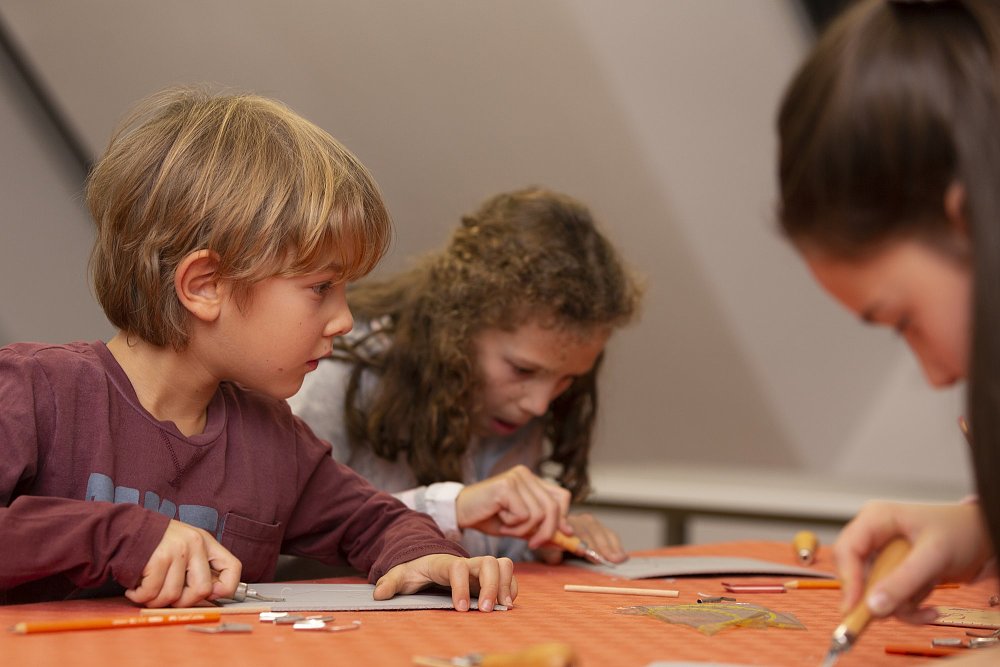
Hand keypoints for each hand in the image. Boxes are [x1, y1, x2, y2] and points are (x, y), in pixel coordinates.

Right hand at [125, 519, 241, 607]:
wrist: (123, 530)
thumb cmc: (154, 545)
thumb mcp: (184, 548)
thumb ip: (198, 567)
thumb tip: (213, 595)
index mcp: (205, 542)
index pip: (233, 567)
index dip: (227, 588)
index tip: (212, 596)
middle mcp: (194, 544)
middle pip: (202, 590)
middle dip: (183, 602)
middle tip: (169, 597)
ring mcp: (177, 550)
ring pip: (174, 595)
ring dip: (156, 601)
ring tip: (148, 590)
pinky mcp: (158, 558)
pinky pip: (153, 593)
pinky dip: (141, 596)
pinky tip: (136, 588)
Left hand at [373, 554, 515, 611]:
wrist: (428, 559)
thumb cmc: (416, 569)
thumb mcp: (401, 573)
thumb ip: (390, 581)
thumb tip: (379, 593)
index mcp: (446, 562)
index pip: (459, 568)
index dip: (462, 586)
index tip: (460, 609)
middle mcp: (468, 562)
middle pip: (489, 562)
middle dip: (491, 586)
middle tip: (486, 610)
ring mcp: (480, 568)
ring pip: (503, 564)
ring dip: (505, 585)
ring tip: (501, 607)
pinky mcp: (489, 576)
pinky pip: (508, 575)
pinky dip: (511, 588)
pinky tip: (505, 604)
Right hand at [456, 465, 571, 548]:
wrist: (460, 512)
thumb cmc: (489, 517)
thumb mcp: (520, 525)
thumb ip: (541, 527)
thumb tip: (568, 536)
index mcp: (532, 480)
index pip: (562, 497)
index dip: (563, 518)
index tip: (560, 537)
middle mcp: (526, 474)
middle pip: (553, 507)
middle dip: (547, 531)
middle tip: (533, 544)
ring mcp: (517, 478)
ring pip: (538, 514)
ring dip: (523, 529)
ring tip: (507, 527)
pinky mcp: (507, 486)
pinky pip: (523, 515)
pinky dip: (513, 525)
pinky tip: (500, 520)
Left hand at [534, 512, 627, 564]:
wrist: (552, 538)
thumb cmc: (549, 545)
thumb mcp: (545, 550)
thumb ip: (550, 553)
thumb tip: (557, 557)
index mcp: (561, 522)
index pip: (570, 527)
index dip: (579, 540)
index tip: (583, 551)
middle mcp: (576, 518)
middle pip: (589, 529)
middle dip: (598, 544)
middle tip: (605, 559)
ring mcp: (588, 521)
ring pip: (601, 530)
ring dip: (610, 546)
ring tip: (617, 559)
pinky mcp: (599, 528)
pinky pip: (609, 534)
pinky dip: (616, 545)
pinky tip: (622, 556)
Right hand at [834, 500, 991, 622]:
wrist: (983, 539)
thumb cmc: (961, 532)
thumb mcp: (933, 556)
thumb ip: (903, 581)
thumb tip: (873, 606)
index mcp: (875, 519)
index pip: (848, 550)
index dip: (848, 579)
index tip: (854, 607)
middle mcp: (874, 538)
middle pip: (857, 575)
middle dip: (879, 598)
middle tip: (897, 612)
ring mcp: (884, 558)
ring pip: (874, 592)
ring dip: (900, 608)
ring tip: (926, 611)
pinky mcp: (895, 575)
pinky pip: (889, 599)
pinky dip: (909, 610)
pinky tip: (930, 610)